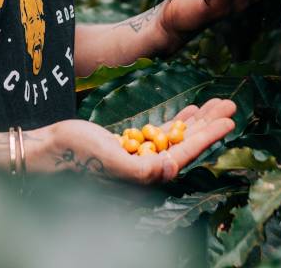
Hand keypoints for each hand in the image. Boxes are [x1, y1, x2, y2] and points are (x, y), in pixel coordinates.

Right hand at [27, 98, 235, 183]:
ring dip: (197, 120)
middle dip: (210, 123)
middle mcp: (148, 170)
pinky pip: (161, 134)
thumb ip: (143, 170)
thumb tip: (173, 169)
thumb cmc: (76, 156)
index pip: (186, 153)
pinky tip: (188, 112)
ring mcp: (140, 158)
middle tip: (230, 104)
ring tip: (216, 103)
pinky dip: (176, 122)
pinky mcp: (130, 147)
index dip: (209, 135)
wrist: (49, 151)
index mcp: (146, 177)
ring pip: (177, 137)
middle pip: (187, 144)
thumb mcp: (111, 163)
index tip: (229, 120)